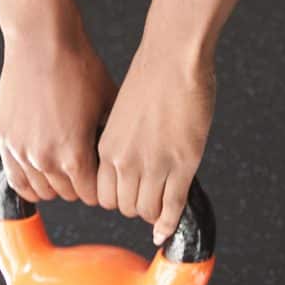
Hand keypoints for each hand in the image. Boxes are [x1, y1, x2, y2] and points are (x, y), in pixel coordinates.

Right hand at [0, 22, 118, 207]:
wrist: (42, 41)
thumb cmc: (76, 65)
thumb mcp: (108, 104)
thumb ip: (110, 139)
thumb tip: (117, 156)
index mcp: (74, 156)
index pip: (91, 196)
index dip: (102, 187)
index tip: (104, 178)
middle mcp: (44, 160)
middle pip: (67, 194)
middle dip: (80, 184)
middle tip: (87, 167)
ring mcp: (20, 151)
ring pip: (41, 191)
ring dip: (55, 184)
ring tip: (65, 166)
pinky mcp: (4, 139)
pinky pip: (15, 178)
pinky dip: (29, 182)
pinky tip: (39, 172)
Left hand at [95, 37, 215, 246]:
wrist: (174, 57)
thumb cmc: (151, 74)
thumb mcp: (122, 113)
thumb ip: (121, 139)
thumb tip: (128, 158)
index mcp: (106, 146)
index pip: (102, 194)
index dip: (117, 198)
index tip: (127, 196)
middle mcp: (124, 161)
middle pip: (123, 207)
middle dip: (136, 206)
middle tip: (148, 199)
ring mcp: (154, 165)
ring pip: (147, 210)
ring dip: (154, 213)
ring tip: (162, 205)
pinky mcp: (181, 165)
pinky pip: (173, 206)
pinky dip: (171, 221)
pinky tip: (169, 227)